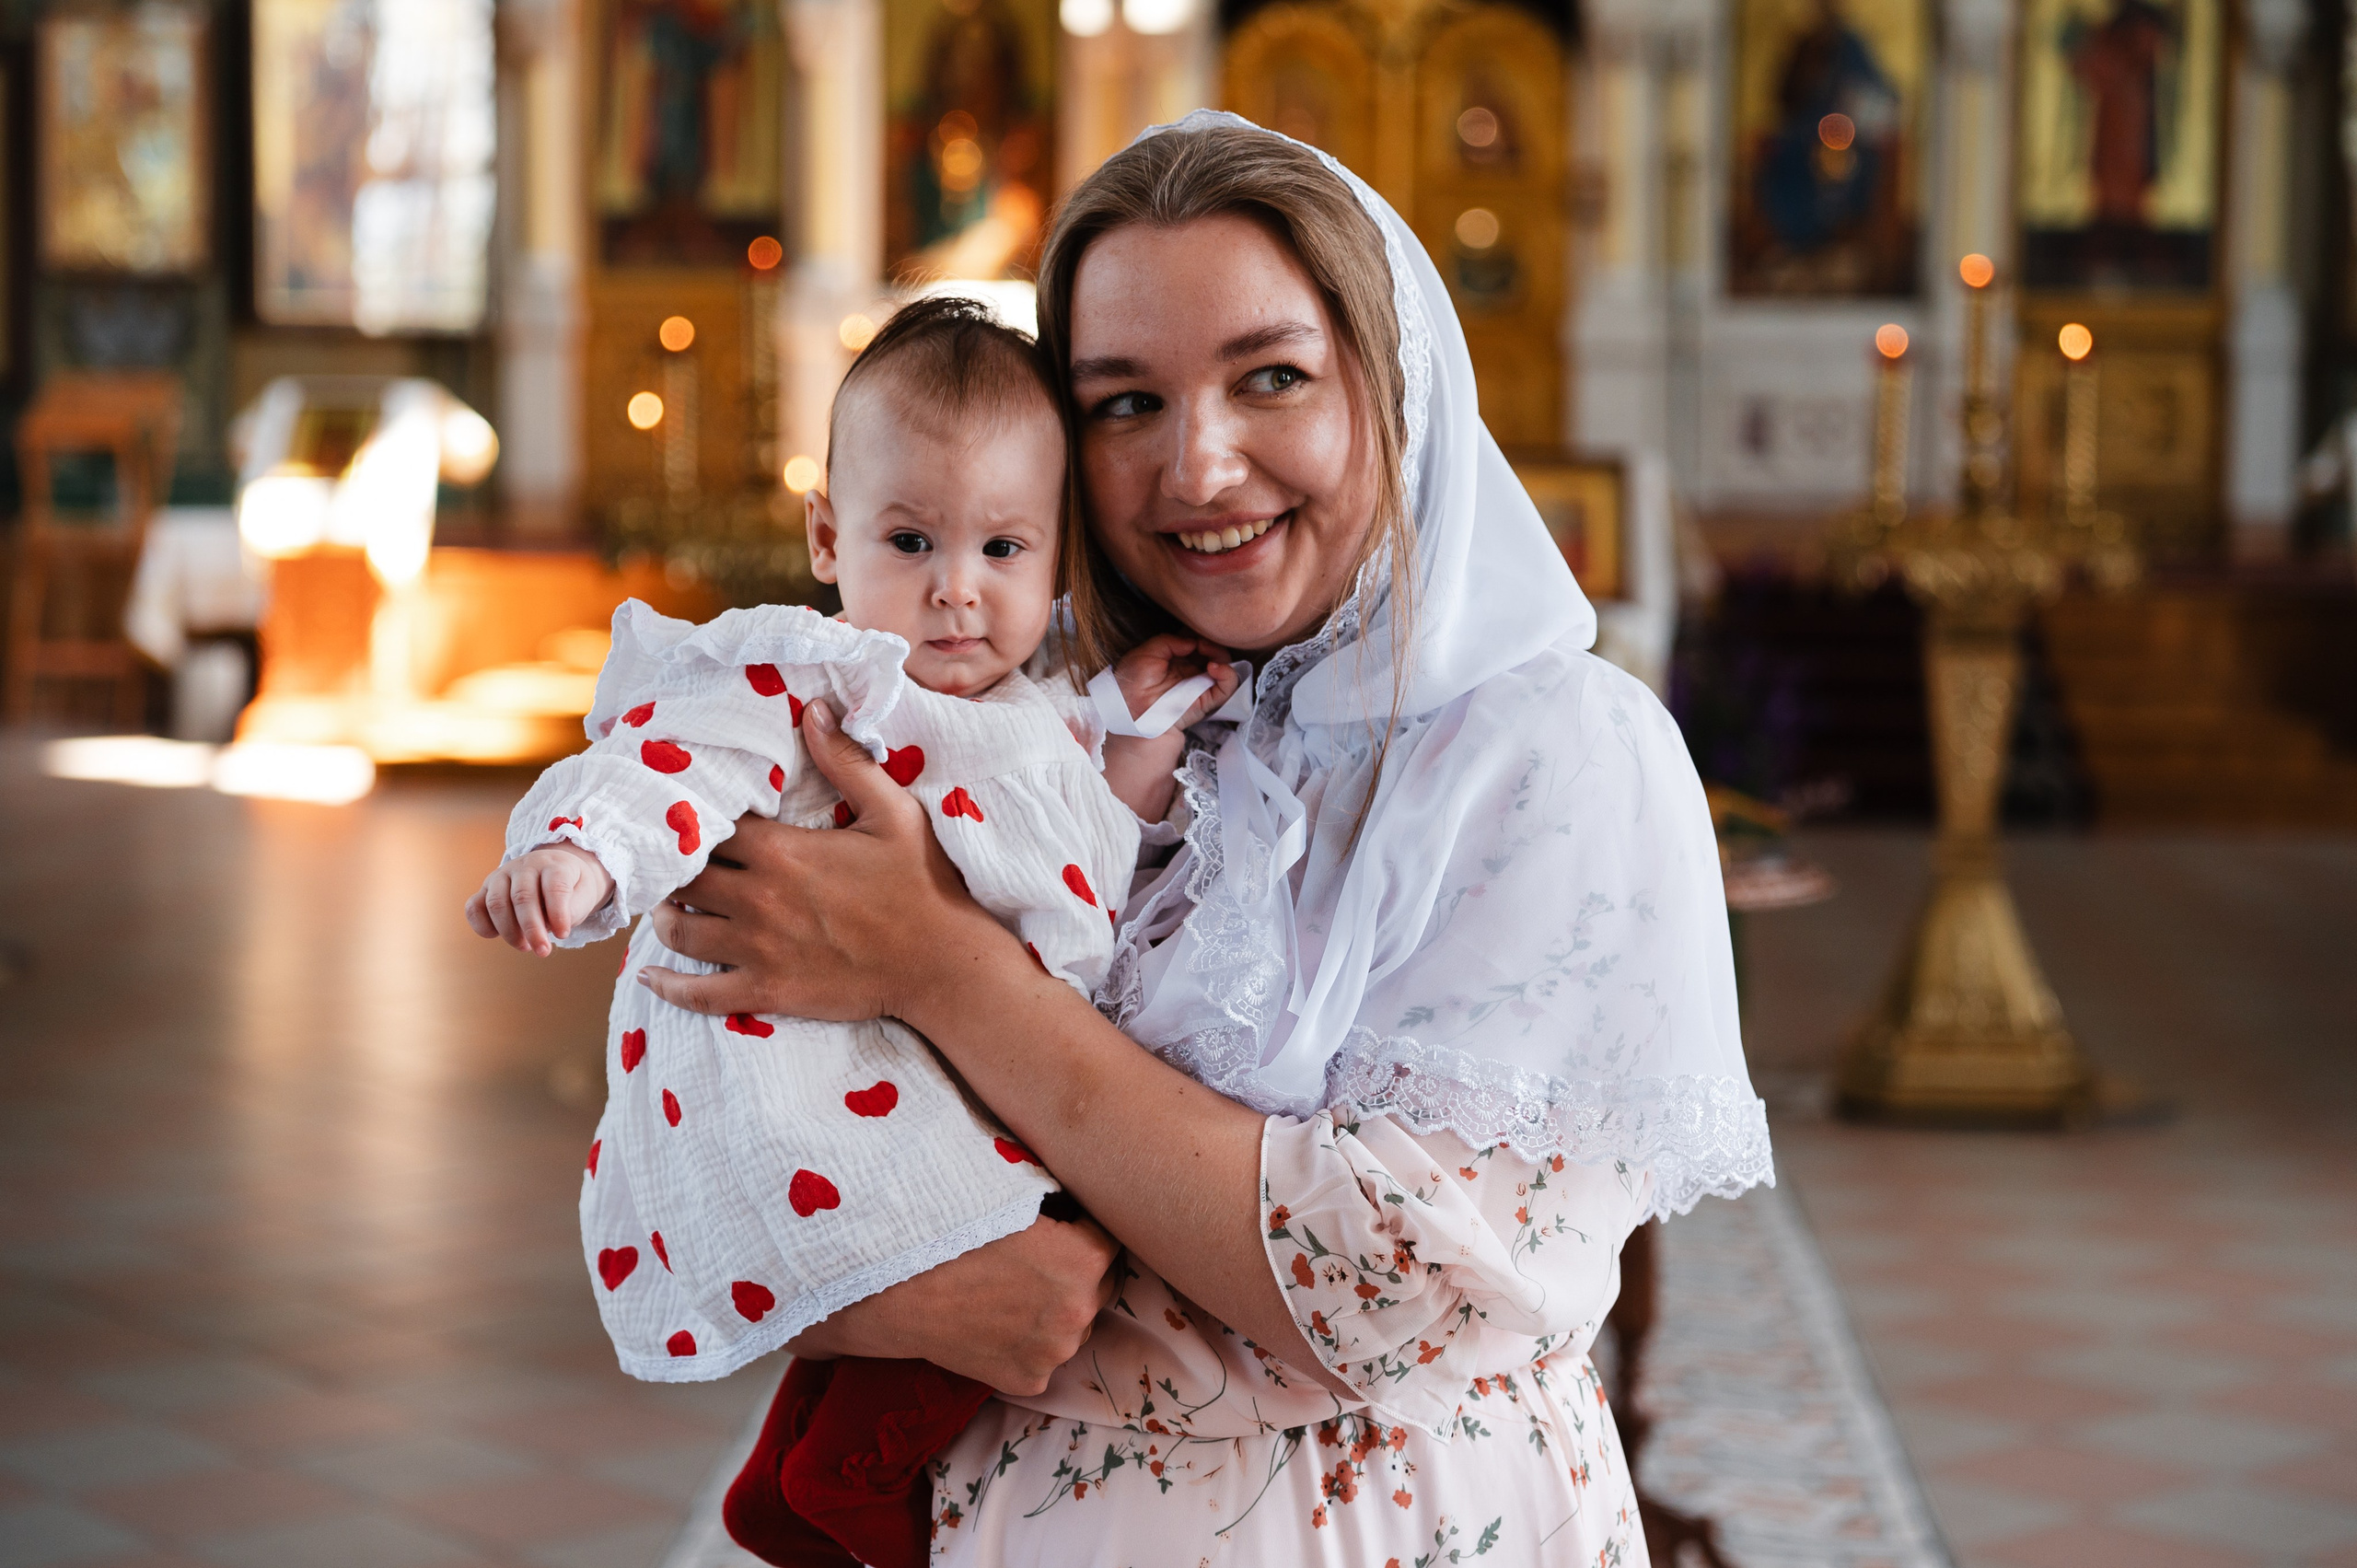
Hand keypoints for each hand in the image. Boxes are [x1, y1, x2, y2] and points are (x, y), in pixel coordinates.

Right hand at [465, 843, 614, 955]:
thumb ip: (574, 909)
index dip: (558, 913)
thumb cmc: (572, 888)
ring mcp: (502, 875)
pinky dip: (482, 927)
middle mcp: (525, 866)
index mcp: (554, 865)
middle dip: (532, 928)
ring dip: (509, 931)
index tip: (563, 935)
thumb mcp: (584, 895)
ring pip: (496, 903)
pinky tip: (497, 936)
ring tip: (525, 947)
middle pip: (522, 896)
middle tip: (543, 951)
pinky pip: (474, 907)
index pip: (554, 886)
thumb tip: (550, 926)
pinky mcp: (486, 889)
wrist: (555, 871)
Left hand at [637, 700, 998, 1020]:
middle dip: (674, 870)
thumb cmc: (923, 883)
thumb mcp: (893, 812)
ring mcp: (757, 948)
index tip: (695, 821)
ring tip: (669, 910)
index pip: (709, 828)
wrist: (942, 962)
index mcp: (781, 850)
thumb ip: (847, 761)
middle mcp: (757, 897)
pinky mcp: (767, 990)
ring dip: (667, 918)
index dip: (695, 823)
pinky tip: (652, 977)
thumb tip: (814, 709)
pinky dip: (669, 986)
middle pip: (684, 878)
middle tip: (675, 867)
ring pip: (681, 931)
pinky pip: (699, 994)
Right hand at [786, 1211, 1120, 1395]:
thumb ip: (1059, 1198)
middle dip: (1076, 1275)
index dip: (1084, 1233)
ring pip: (1073, 1328)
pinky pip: (1041, 1360)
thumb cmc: (953, 1229)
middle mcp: (1082, 1308)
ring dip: (1055, 1315)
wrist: (898, 1287)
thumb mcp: (1015, 1196)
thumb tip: (1083, 1182)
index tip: (1061, 1230)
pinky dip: (1026, 1346)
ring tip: (1010, 1295)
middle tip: (1034, 1264)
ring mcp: (1056, 1351)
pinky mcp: (1030, 1380)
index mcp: (1087, 1257)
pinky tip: (995, 1325)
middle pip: (1099, 1288)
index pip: (1110, 1241)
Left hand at [1113, 633, 1236, 730]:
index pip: (1197, 642)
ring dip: (1220, 654)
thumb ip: (1169, 641)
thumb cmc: (1134, 684)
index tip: (1192, 630)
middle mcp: (1191, 671)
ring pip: (1225, 665)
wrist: (1133, 714)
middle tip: (1201, 641)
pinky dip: (1228, 674)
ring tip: (1207, 650)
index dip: (1198, 633)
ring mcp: (1201, 685)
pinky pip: (1228, 687)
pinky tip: (1214, 667)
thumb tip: (1192, 641)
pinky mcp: (1208, 700)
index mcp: (1177, 660)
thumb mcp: (1146, 652)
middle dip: (1210, 641)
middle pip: (1213, 651)